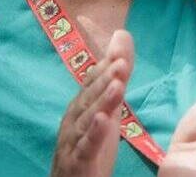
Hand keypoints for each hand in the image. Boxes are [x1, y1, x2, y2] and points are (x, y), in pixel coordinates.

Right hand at [51, 30, 134, 176]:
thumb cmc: (90, 142)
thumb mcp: (109, 107)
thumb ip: (117, 75)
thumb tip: (122, 35)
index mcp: (82, 105)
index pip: (92, 78)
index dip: (105, 59)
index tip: (117, 36)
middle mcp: (74, 118)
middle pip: (89, 96)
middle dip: (104, 78)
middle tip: (121, 62)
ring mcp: (73, 139)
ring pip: (87, 118)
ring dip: (101, 100)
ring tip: (118, 84)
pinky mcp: (78, 160)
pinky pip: (86, 146)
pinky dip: (93, 133)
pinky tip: (103, 120)